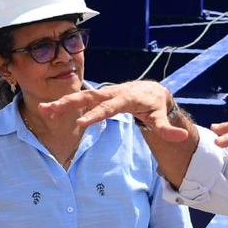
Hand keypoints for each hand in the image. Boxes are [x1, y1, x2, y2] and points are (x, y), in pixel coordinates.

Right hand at [40, 81, 191, 140]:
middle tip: (51, 111)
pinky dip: (64, 104)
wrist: (152, 90)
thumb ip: (168, 129)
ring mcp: (103, 94)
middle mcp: (112, 93)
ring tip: (43, 110)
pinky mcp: (98, 97)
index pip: (109, 108)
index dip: (95, 115)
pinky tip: (47, 111)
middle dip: (69, 104)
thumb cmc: (155, 104)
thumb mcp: (163, 116)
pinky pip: (79, 100)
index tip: (81, 124)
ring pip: (80, 97)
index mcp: (126, 98)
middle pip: (88, 97)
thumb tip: (183, 137)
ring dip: (62, 103)